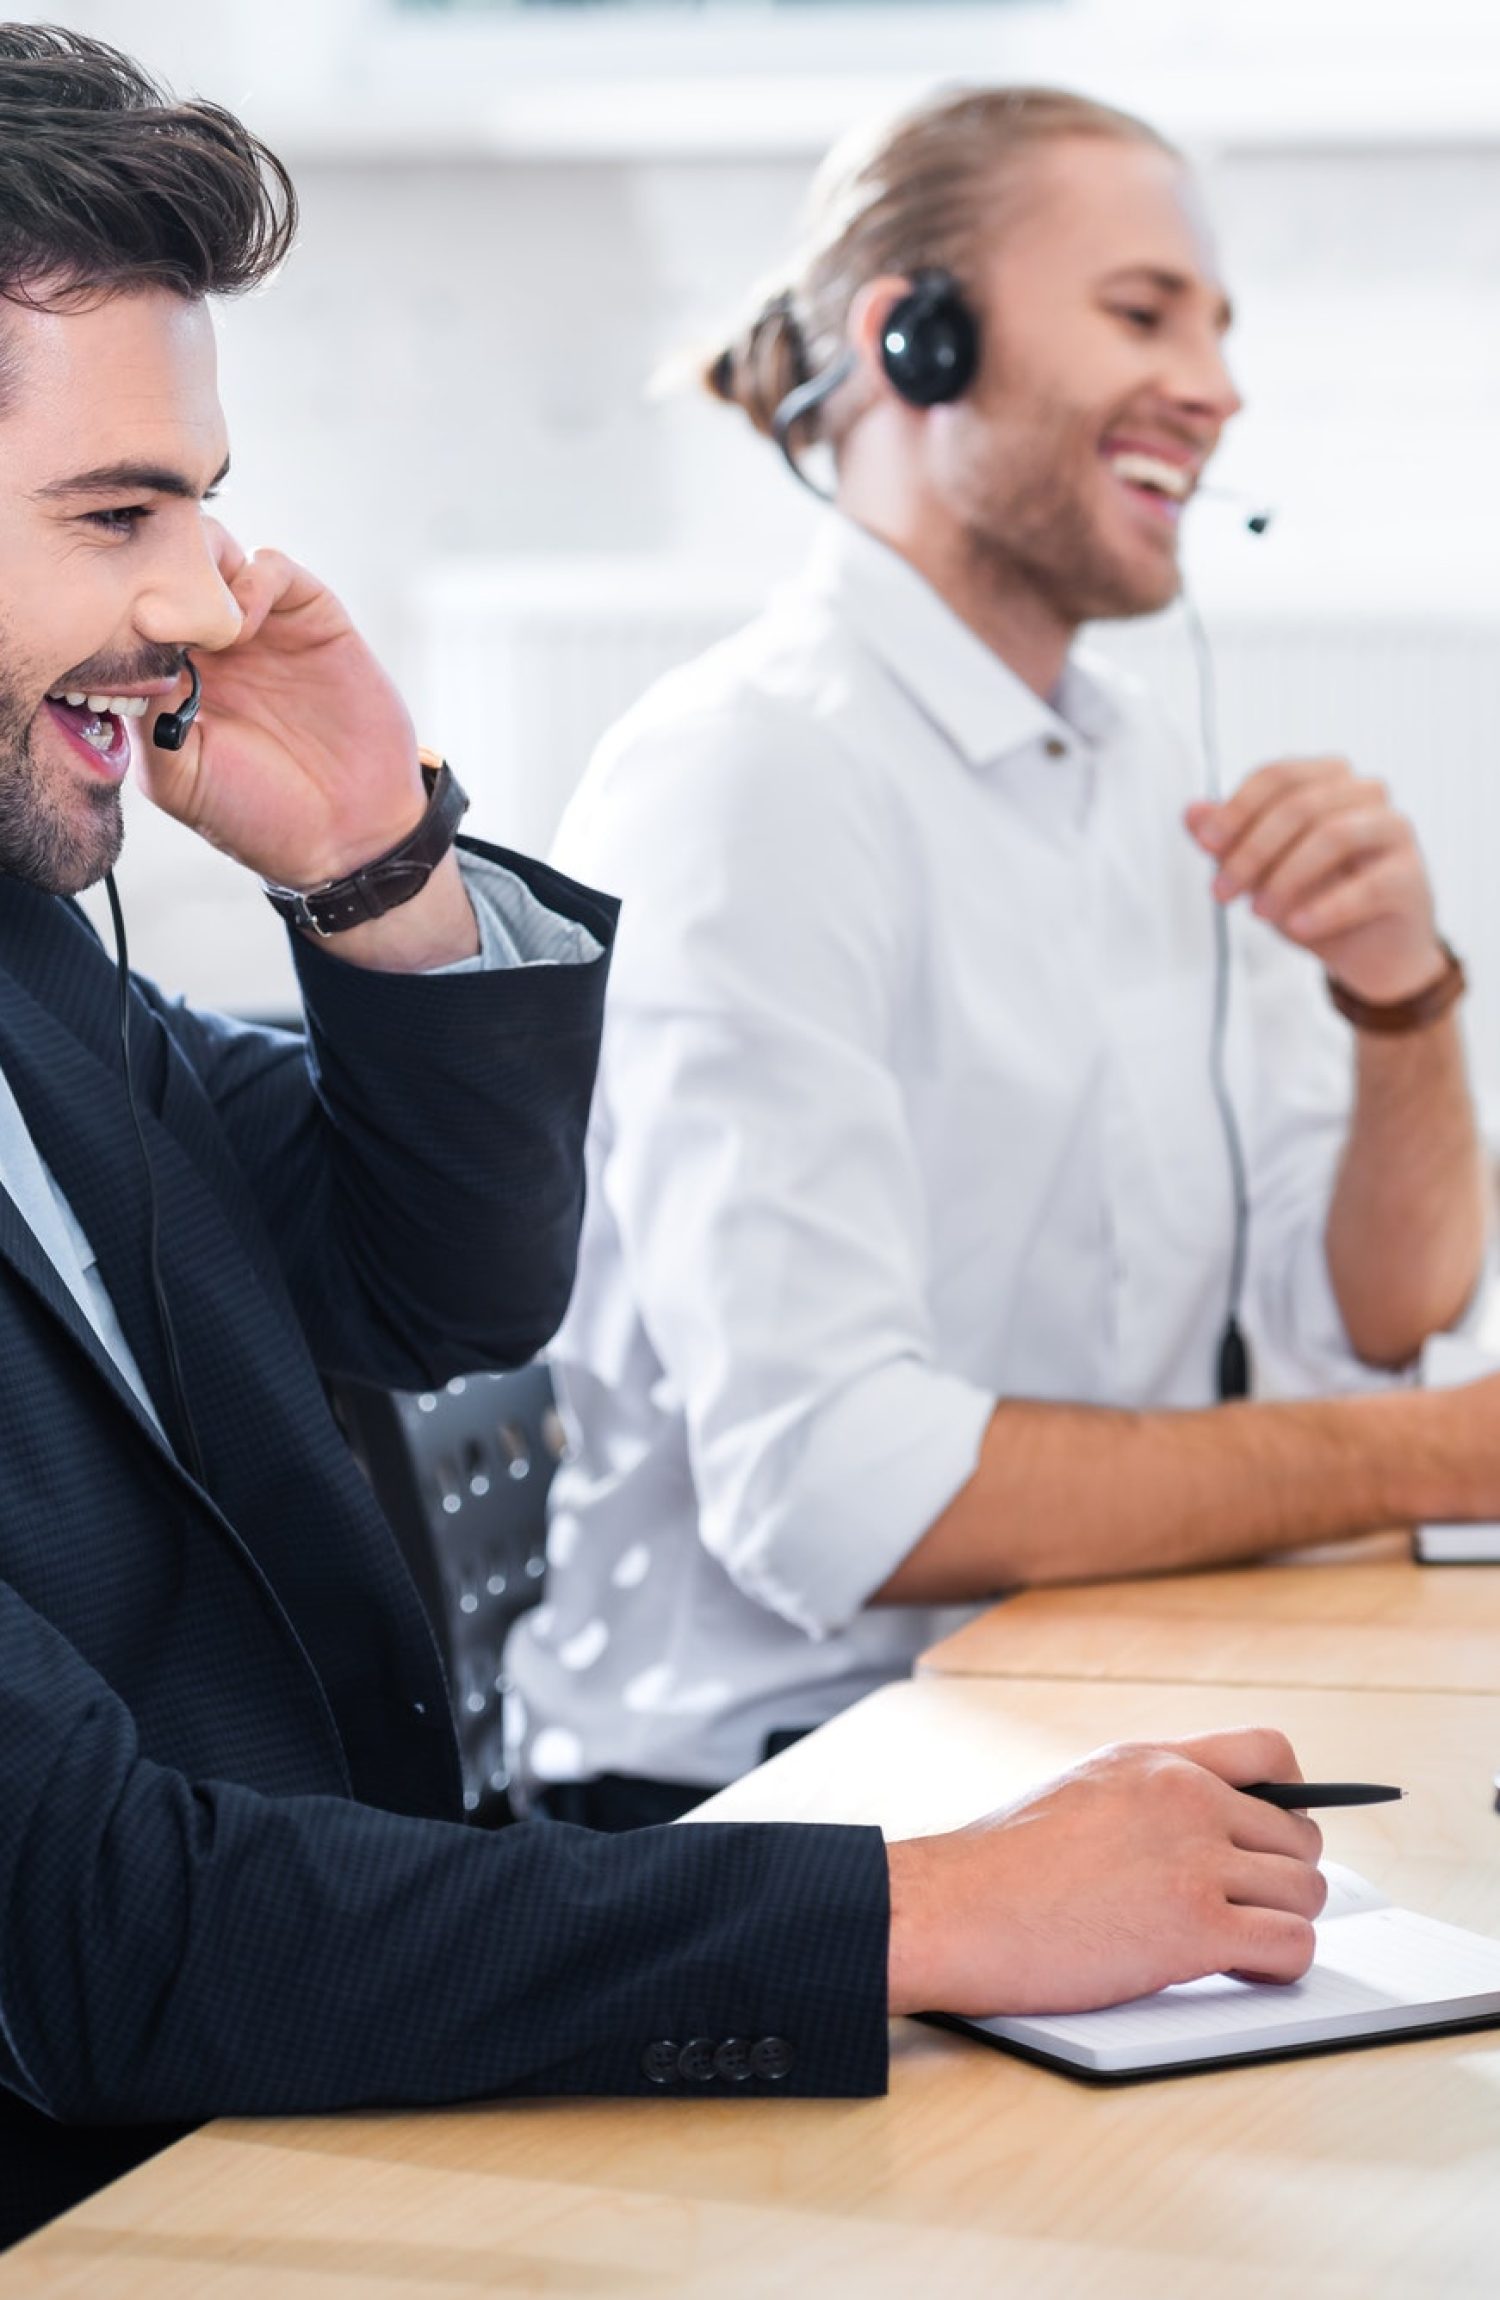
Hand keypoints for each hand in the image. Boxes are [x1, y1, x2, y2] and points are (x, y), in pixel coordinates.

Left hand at [135, 526, 427, 891]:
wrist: (347, 836)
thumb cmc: (257, 817)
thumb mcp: (178, 778)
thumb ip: (146, 714)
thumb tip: (126, 647)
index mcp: (169, 675)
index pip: (128, 608)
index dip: (116, 602)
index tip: (111, 625)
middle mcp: (210, 644)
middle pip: (167, 565)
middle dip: (153, 568)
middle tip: (153, 608)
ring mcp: (261, 628)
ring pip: (215, 554)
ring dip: (199, 566)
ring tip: (198, 614)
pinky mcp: (312, 620)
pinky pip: (272, 568)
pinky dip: (253, 577)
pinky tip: (244, 620)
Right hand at [885, 1728, 1324, 2018]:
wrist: (953, 1908)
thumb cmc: (997, 1868)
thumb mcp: (1081, 1792)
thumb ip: (1148, 1799)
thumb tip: (1202, 1833)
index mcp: (1155, 1762)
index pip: (1270, 1752)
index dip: (1291, 1799)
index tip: (1272, 1837)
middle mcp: (1185, 1797)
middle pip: (1299, 1836)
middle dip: (1280, 1879)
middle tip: (1241, 1911)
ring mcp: (1194, 1859)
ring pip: (1305, 1892)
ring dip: (1281, 1925)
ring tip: (1236, 1946)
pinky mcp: (1195, 1926)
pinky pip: (1291, 1945)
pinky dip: (1279, 1966)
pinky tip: (1240, 1970)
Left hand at [1186, 758, 1445, 1005]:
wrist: (1370, 955)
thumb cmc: (1316, 901)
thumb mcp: (1261, 872)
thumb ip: (1229, 842)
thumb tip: (1191, 813)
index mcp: (1328, 779)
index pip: (1278, 776)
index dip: (1237, 809)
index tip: (1206, 846)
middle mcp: (1366, 794)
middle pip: (1300, 805)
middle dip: (1252, 851)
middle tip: (1222, 892)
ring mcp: (1394, 830)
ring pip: (1333, 835)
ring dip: (1285, 877)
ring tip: (1259, 913)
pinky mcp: (1411, 876)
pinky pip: (1367, 885)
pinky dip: (1326, 908)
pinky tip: (1298, 928)